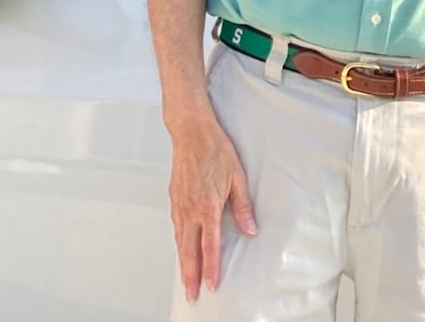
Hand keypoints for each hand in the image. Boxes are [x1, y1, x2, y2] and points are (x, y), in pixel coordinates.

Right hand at [169, 117, 257, 301]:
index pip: (209, 245)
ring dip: (182, 261)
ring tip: (185, 279)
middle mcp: (190, 209)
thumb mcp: (237, 176)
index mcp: (207, 206)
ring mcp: (179, 203)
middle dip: (190, 275)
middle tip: (191, 294)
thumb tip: (250, 229)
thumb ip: (243, 206)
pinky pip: (175, 226)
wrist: (191, 131)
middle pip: (188, 250)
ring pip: (179, 240)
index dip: (211, 268)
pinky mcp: (174, 197)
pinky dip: (178, 242)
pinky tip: (181, 247)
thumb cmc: (215, 149)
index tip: (212, 284)